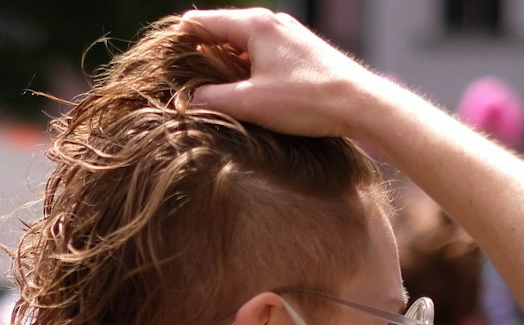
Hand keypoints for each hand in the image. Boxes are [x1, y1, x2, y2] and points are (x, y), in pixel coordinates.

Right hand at [182, 7, 387, 139]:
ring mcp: (287, 35)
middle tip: (181, 86)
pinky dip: (245, 70)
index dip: (177, 43)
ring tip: (210, 94)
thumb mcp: (249, 104)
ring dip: (223, 66)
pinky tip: (244, 95)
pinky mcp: (299, 51)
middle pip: (219, 32)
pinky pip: (259, 54)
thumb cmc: (307, 100)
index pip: (200, 22)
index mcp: (254, 25)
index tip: (162, 68)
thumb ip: (209, 100)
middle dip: (199, 57)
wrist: (361, 104)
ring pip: (240, 45)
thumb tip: (183, 102)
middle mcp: (270, 22)